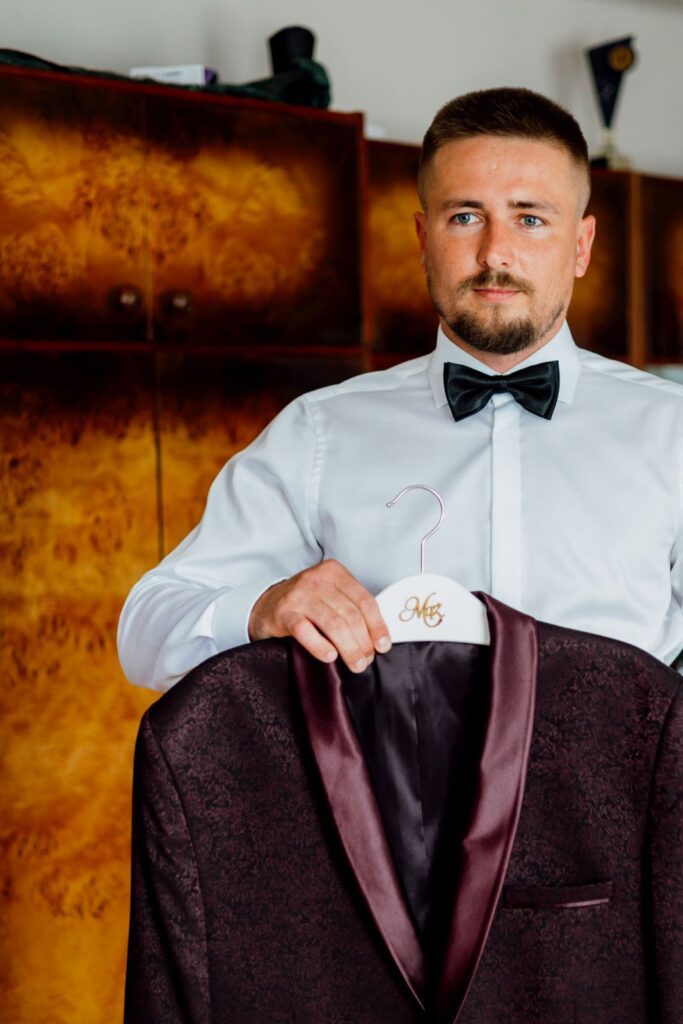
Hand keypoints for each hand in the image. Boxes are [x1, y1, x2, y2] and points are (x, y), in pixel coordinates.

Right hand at [248, 559, 391, 671]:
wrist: (266, 606)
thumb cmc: (305, 604)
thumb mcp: (330, 596)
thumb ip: (352, 608)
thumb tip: (378, 637)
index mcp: (334, 572)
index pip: (364, 600)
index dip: (377, 626)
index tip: (382, 646)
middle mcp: (317, 579)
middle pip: (350, 615)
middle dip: (363, 642)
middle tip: (366, 660)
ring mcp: (299, 595)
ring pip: (333, 624)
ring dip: (348, 648)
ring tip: (355, 664)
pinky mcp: (283, 613)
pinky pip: (306, 631)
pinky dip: (320, 647)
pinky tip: (330, 657)